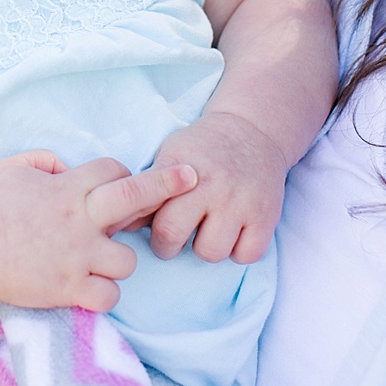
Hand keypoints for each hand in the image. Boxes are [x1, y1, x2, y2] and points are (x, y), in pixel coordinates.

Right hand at [0, 151, 197, 311]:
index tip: (127, 184)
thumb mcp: (13, 168)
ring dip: (122, 260)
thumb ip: (45, 160)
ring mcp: (76, 257)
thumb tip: (66, 165)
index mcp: (67, 188)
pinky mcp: (68, 289)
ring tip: (105, 262)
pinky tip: (94, 289)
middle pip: (137, 198)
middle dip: (170, 184)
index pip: (114, 171)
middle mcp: (79, 220)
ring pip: (128, 260)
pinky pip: (108, 296)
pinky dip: (105, 293)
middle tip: (193, 177)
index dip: (124, 175)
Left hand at [145, 113, 286, 263]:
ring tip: (208, 228)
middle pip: (173, 237)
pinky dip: (238, 250)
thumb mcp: (170, 155)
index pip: (146, 210)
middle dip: (167, 245)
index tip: (149, 224)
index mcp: (179, 168)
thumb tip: (119, 224)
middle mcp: (211, 185)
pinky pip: (246, 255)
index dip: (142, 225)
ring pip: (211, 252)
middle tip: (174, 236)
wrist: (252, 130)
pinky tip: (233, 232)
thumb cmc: (203, 148)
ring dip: (206, 247)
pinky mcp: (266, 216)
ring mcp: (240, 202)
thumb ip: (148, 188)